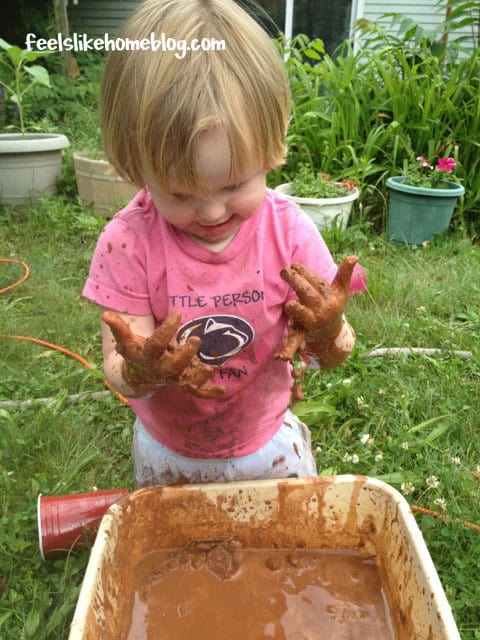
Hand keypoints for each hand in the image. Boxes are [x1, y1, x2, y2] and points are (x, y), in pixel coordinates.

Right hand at [102, 311, 225, 398]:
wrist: (139, 377)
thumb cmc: (136, 353)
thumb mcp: (126, 341)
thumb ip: (119, 328)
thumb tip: (105, 314)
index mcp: (149, 357)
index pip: (156, 344)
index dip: (166, 330)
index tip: (177, 315)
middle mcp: (162, 369)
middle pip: (174, 365)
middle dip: (185, 354)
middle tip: (195, 339)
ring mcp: (174, 378)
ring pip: (186, 381)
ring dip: (199, 376)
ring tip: (210, 367)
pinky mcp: (184, 383)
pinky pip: (196, 391)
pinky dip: (209, 392)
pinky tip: (221, 390)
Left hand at [275, 256, 357, 360]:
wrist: (332, 334)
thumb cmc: (332, 306)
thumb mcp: (340, 292)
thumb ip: (344, 274)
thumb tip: (355, 256)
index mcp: (330, 299)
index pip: (317, 283)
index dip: (306, 273)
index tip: (295, 265)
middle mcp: (322, 311)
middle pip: (309, 295)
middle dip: (297, 283)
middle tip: (285, 272)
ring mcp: (312, 323)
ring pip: (303, 315)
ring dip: (295, 309)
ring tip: (289, 303)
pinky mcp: (302, 333)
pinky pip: (294, 341)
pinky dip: (287, 350)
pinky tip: (280, 357)